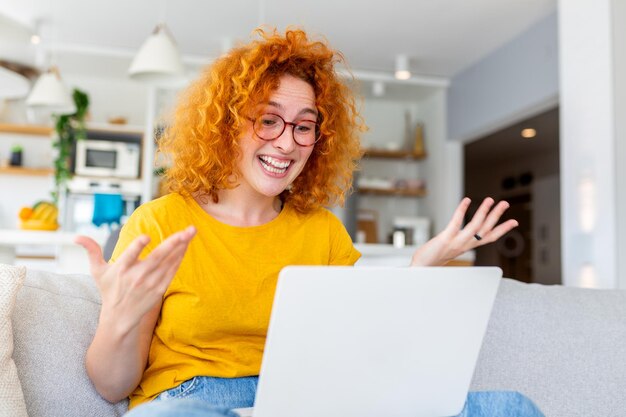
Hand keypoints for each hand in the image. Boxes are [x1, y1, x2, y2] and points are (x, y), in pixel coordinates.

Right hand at [75, 226, 196, 330]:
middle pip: (158, 257)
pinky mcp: (159, 289)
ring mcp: (150, 283)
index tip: (146, 237)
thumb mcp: (97, 271)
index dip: (137, 246)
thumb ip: (91, 251)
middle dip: (174, 242)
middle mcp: (137, 276)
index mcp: (121, 269)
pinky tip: (186, 246)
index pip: (129, 255)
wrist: (120, 318)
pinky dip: (179, 258)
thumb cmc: (109, 290)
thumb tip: (76, 236)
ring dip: (181, 247)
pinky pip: (172, 271)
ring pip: (169, 262)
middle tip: (188, 229)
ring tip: (191, 232)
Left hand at [410, 197, 517, 265]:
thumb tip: (463, 234)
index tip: (514, 222)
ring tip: (490, 200)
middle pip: (486, 230)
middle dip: (497, 216)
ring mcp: (456, 242)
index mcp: (467, 247)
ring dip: (484, 212)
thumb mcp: (451, 249)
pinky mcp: (446, 239)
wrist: (421, 269)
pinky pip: (456, 223)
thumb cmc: (433, 258)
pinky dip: (462, 211)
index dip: (502, 230)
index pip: (489, 238)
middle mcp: (465, 245)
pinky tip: (466, 200)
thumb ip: (459, 242)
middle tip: (505, 203)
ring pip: (475, 227)